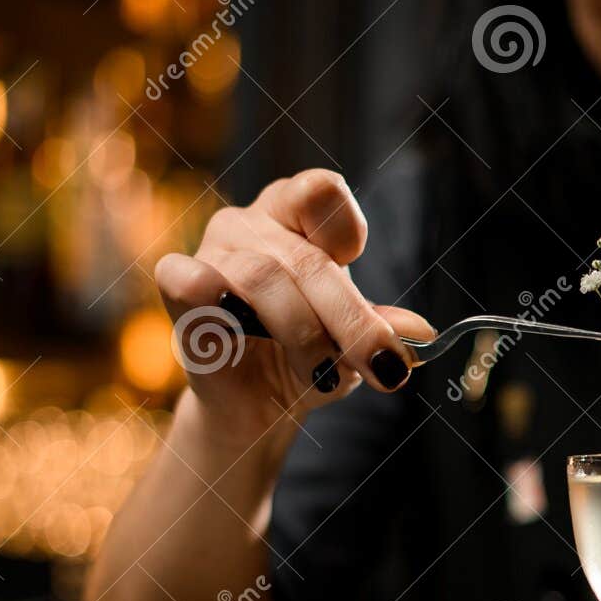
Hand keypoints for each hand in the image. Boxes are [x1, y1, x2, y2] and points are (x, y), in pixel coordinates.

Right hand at [154, 169, 434, 443]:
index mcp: (298, 219)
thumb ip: (382, 332)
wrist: (256, 407)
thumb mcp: (353, 345)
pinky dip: (209, 300)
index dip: (345, 227)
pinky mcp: (180, 292)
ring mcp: (213, 254)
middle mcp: (252, 225)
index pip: (321, 192)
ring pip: (263, 279)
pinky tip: (232, 330)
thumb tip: (420, 334)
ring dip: (303, 335)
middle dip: (351, 321)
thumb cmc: (308, 359)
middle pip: (308, 260)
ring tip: (324, 378)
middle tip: (383, 367)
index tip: (357, 266)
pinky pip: (185, 279)